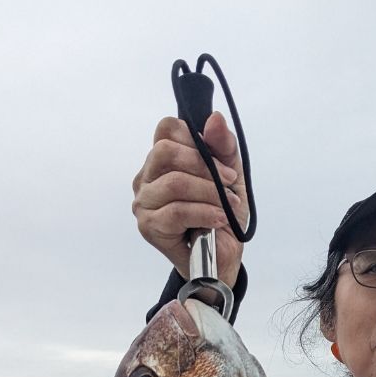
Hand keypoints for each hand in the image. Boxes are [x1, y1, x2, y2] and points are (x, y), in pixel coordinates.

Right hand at [132, 111, 247, 286]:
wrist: (222, 258)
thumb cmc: (222, 215)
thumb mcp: (231, 176)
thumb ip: (224, 147)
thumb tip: (215, 118)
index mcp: (162, 161)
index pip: (167, 129)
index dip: (194, 138)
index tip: (219, 161)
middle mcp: (146, 178)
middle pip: (166, 152)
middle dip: (204, 166)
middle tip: (229, 182)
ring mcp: (144, 203)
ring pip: (174, 183)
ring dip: (210, 193)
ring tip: (227, 206)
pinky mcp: (149, 227)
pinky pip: (176, 211)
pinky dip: (204, 213)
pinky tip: (218, 220)